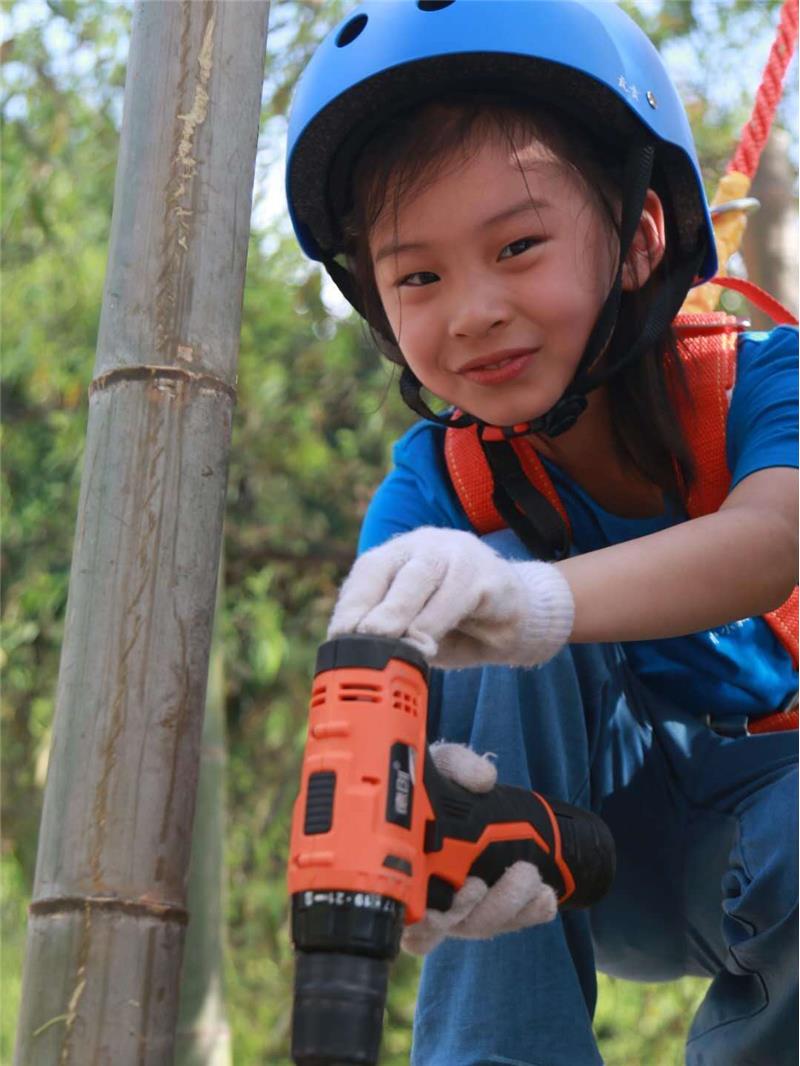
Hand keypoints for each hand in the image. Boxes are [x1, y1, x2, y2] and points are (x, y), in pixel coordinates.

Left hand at [328, 527, 573, 667]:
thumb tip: (361, 658)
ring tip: (392, 644)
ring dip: (403, 613)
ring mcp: (459, 554)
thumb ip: (393, 636)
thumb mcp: (417, 631)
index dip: (351, 604)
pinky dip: (438, 620)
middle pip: (391, 570)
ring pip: (423, 577)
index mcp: (400, 556)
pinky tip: (428, 644)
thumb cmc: (459, 624)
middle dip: (375, 608)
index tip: (339, 636)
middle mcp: (426, 547)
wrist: (519, 616)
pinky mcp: (489, 575)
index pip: (367, 572)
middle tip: (362, 639)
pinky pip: (460, 593)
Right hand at [400, 742, 557, 955]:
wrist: (460, 794)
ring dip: (510, 903)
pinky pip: (515, 921)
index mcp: (409, 874)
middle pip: (456, 928)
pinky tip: (545, 894)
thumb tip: (482, 778)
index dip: (430, 924)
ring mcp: (465, 908)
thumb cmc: (435, 786)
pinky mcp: (497, 908)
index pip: (412, 924)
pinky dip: (532, 911)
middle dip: (483, 911)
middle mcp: (434, 901)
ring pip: (486, 925)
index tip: (460, 889)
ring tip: (526, 873)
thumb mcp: (440, 765)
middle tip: (486, 882)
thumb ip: (456, 764)